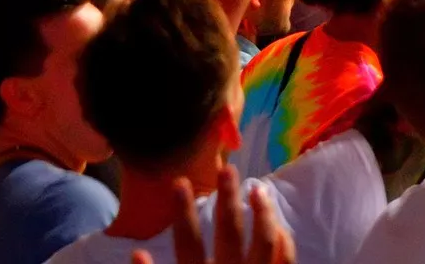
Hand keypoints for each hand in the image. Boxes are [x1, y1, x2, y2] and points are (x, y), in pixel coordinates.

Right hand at [167, 165, 293, 263]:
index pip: (188, 244)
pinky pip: (286, 260)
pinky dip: (284, 242)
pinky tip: (279, 225)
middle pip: (229, 234)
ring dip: (262, 213)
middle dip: (228, 200)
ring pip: (264, 242)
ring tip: (257, 188)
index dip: (183, 213)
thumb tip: (138, 252)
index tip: (180, 182)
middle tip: (227, 169)